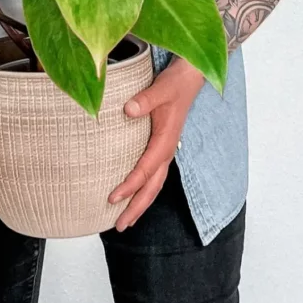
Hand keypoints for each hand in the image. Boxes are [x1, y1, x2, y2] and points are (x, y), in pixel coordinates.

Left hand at [108, 57, 204, 231]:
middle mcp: (167, 150)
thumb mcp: (160, 88)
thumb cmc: (175, 83)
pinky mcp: (162, 146)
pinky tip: (133, 194)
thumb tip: (128, 110)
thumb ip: (145, 99)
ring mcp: (166, 150)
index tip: (112, 197)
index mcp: (165, 141)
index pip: (145, 170)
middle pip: (152, 187)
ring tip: (125, 221)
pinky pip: (153, 175)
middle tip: (119, 226)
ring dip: (141, 203)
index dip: (130, 185)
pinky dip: (144, 189)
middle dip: (136, 207)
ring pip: (154, 185)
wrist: (189, 77)